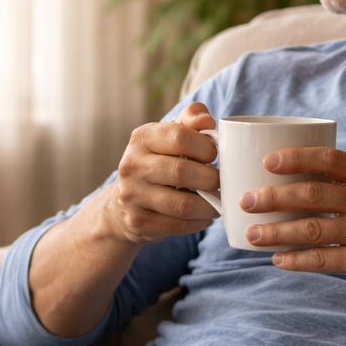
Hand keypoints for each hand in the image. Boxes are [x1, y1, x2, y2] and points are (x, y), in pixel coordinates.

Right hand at [98, 101, 220, 244]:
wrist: (125, 201)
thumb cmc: (159, 161)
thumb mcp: (169, 135)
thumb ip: (191, 120)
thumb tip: (207, 120)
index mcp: (141, 138)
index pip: (179, 137)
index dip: (205, 147)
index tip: (214, 156)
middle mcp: (131, 165)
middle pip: (182, 172)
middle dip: (211, 179)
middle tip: (220, 182)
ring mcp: (132, 195)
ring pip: (183, 204)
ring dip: (209, 205)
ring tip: (218, 202)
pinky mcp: (138, 221)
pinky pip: (178, 225)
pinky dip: (199, 222)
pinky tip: (205, 216)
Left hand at [237, 147, 345, 314]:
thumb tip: (299, 176)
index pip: (332, 159)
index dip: (297, 157)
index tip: (268, 162)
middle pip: (314, 193)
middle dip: (274, 196)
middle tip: (246, 200)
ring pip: (312, 228)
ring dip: (276, 231)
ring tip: (252, 234)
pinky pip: (322, 260)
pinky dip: (296, 260)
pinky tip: (278, 260)